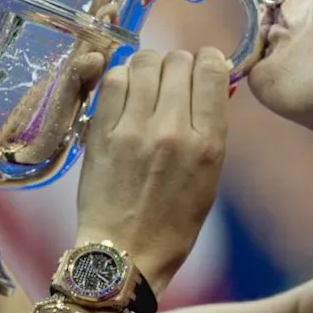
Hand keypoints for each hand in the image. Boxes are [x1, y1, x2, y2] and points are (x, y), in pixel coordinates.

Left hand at [76, 48, 230, 295]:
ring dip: (149, 66)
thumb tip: (210, 80)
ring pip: (144, 62)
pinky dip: (122, 77)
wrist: (125, 253)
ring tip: (147, 83)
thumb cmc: (173, 222)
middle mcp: (172, 130)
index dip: (208, 59)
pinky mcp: (101, 133)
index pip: (211, 70)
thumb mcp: (210, 176)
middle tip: (172, 79)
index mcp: (207, 144)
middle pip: (178, 61)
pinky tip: (125, 92)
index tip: (203, 66)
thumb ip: (210, 127)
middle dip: (179, 64)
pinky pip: (113, 80)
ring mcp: (134, 130)